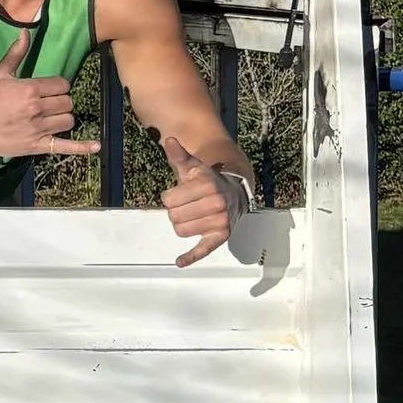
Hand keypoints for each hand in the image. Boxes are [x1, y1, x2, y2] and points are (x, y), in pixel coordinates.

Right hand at [0, 38, 100, 163]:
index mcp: (30, 89)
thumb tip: (25, 32)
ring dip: (63, 117)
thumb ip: (16, 54)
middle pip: (67, 102)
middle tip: (49, 103)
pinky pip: (65, 146)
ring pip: (68, 120)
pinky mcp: (39, 146)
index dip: (58, 86)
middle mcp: (37, 109)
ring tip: (52, 117)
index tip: (50, 89)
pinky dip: (82, 147)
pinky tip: (96, 145)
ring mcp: (39, 129)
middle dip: (61, 101)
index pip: (62, 85)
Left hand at [158, 131, 247, 267]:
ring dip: (183, 224)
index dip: (170, 197)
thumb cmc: (208, 180)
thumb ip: (179, 155)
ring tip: (194, 215)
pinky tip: (179, 261)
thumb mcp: (193, 167)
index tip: (181, 194)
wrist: (233, 193)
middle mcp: (216, 202)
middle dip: (177, 211)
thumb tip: (169, 141)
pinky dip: (191, 256)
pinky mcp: (221, 236)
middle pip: (174, 216)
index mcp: (207, 184)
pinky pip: (203, 249)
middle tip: (189, 205)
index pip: (168, 200)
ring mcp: (220, 221)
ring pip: (181, 230)